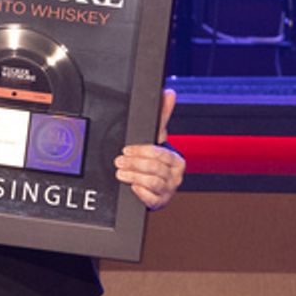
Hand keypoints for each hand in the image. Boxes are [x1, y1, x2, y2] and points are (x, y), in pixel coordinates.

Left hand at [115, 89, 184, 209]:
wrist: (151, 185)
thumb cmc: (153, 160)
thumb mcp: (156, 138)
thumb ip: (161, 116)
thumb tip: (169, 92)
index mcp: (176, 159)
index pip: (159, 153)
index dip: (141, 152)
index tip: (126, 150)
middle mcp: (175, 176)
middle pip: (154, 168)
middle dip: (134, 164)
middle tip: (119, 162)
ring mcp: (169, 190)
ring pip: (151, 182)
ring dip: (133, 176)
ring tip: (121, 173)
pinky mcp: (160, 202)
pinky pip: (150, 198)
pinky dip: (140, 192)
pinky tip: (132, 187)